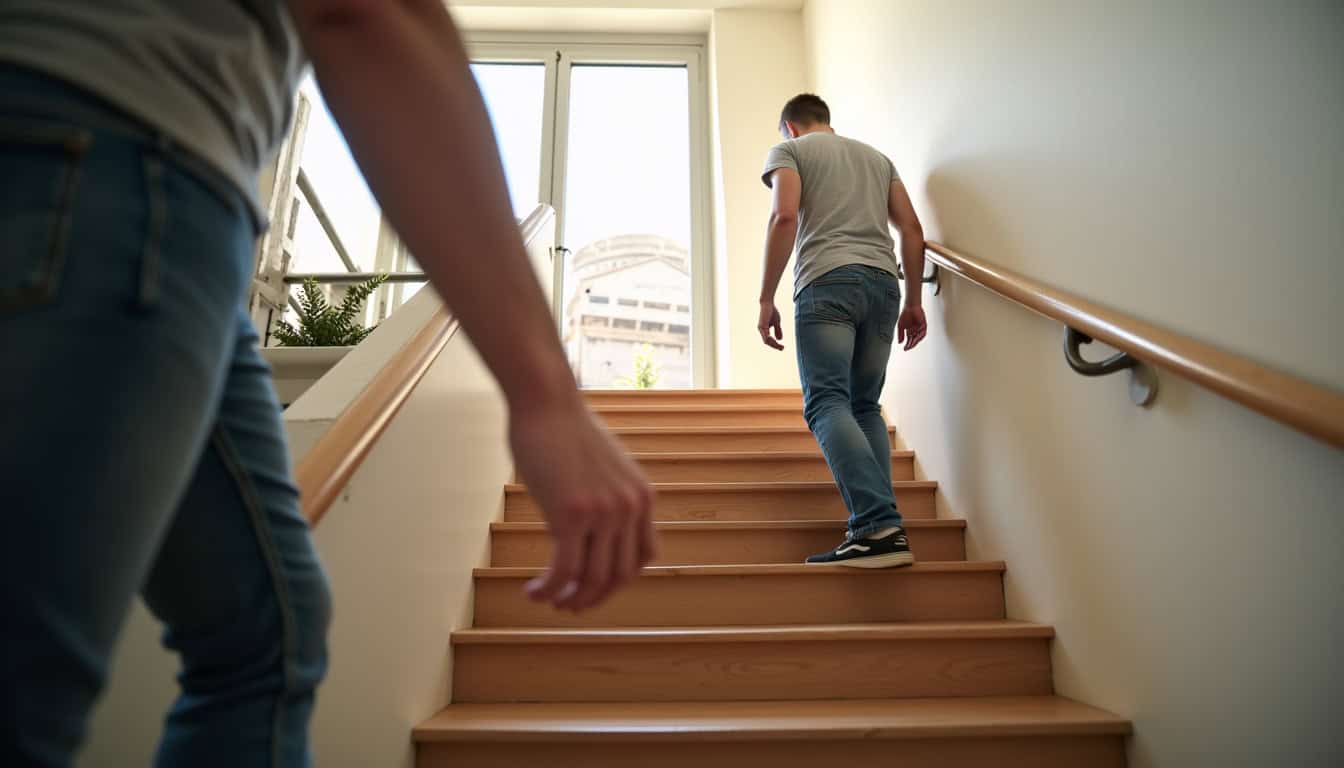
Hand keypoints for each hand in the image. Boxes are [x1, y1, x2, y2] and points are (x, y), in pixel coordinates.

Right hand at [509, 401, 656, 611]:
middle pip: (620, 575)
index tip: (594, 586)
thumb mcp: (602, 468)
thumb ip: (605, 498)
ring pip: (592, 579)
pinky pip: (564, 570)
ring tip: (548, 601)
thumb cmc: (564, 430)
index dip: (619, 580)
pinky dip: (549, 589)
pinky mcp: (572, 514)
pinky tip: (533, 592)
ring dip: (569, 599)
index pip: (644, 556)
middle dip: (594, 597)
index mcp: (643, 497)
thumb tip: (588, 528)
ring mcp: (603, 512)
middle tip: (569, 605)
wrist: (547, 403)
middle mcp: (630, 507)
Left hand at [757, 302, 784, 349]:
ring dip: (774, 344)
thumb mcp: (777, 322)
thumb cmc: (771, 311)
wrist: (768, 303)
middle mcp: (761, 330)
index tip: (782, 347)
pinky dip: (770, 339)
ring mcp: (761, 328)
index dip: (775, 345)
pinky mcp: (762, 325)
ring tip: (781, 346)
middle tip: (782, 348)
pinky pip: (766, 335)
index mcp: (764, 330)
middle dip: (775, 346)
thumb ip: (778, 330)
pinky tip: (775, 341)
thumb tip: (780, 339)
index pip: (768, 341)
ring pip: (766, 340)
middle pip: (767, 342)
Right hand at [897, 305, 926, 350]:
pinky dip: (920, 336)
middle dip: (910, 344)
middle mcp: (915, 330)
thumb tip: (900, 342)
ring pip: (918, 337)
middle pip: (914, 340)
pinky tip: (916, 339)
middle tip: (907, 348)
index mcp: (910, 331)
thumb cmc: (905, 314)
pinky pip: (923, 333)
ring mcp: (920, 328)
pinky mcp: (924, 325)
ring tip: (911, 344)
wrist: (910, 306)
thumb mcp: (900, 326)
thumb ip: (900, 334)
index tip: (904, 348)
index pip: (909, 340)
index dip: (907, 345)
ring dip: (915, 342)